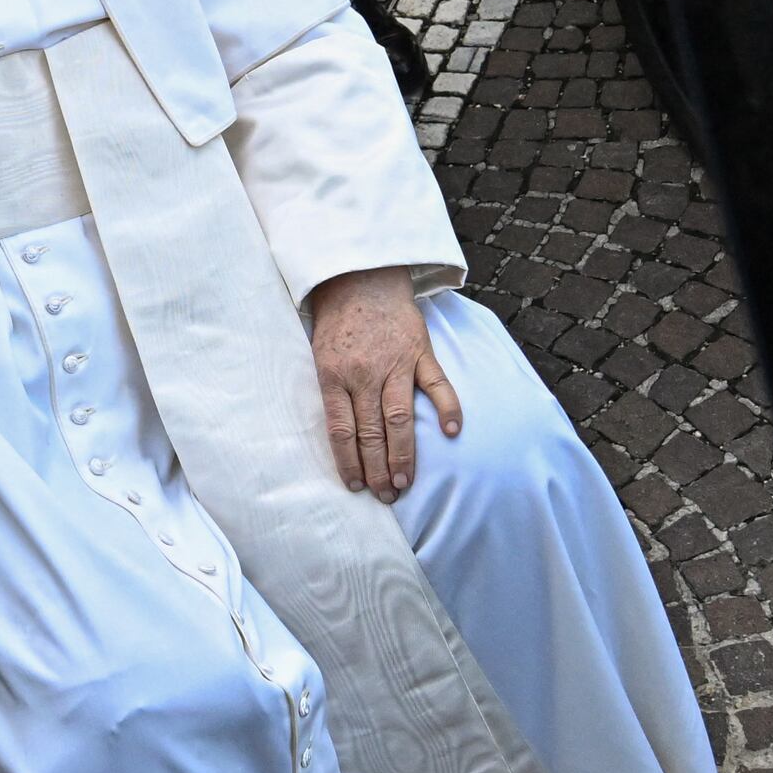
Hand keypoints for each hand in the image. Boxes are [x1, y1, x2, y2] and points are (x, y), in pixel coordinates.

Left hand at [307, 266, 458, 497]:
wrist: (360, 277)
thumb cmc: (337, 322)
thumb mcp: (320, 356)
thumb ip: (333, 393)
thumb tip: (342, 440)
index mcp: (334, 375)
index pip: (341, 430)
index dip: (349, 462)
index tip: (356, 486)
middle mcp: (365, 373)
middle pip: (371, 432)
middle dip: (378, 469)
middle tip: (385, 496)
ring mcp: (395, 363)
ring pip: (399, 418)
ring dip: (403, 455)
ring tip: (405, 483)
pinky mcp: (420, 351)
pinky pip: (437, 384)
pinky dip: (447, 408)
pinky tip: (453, 432)